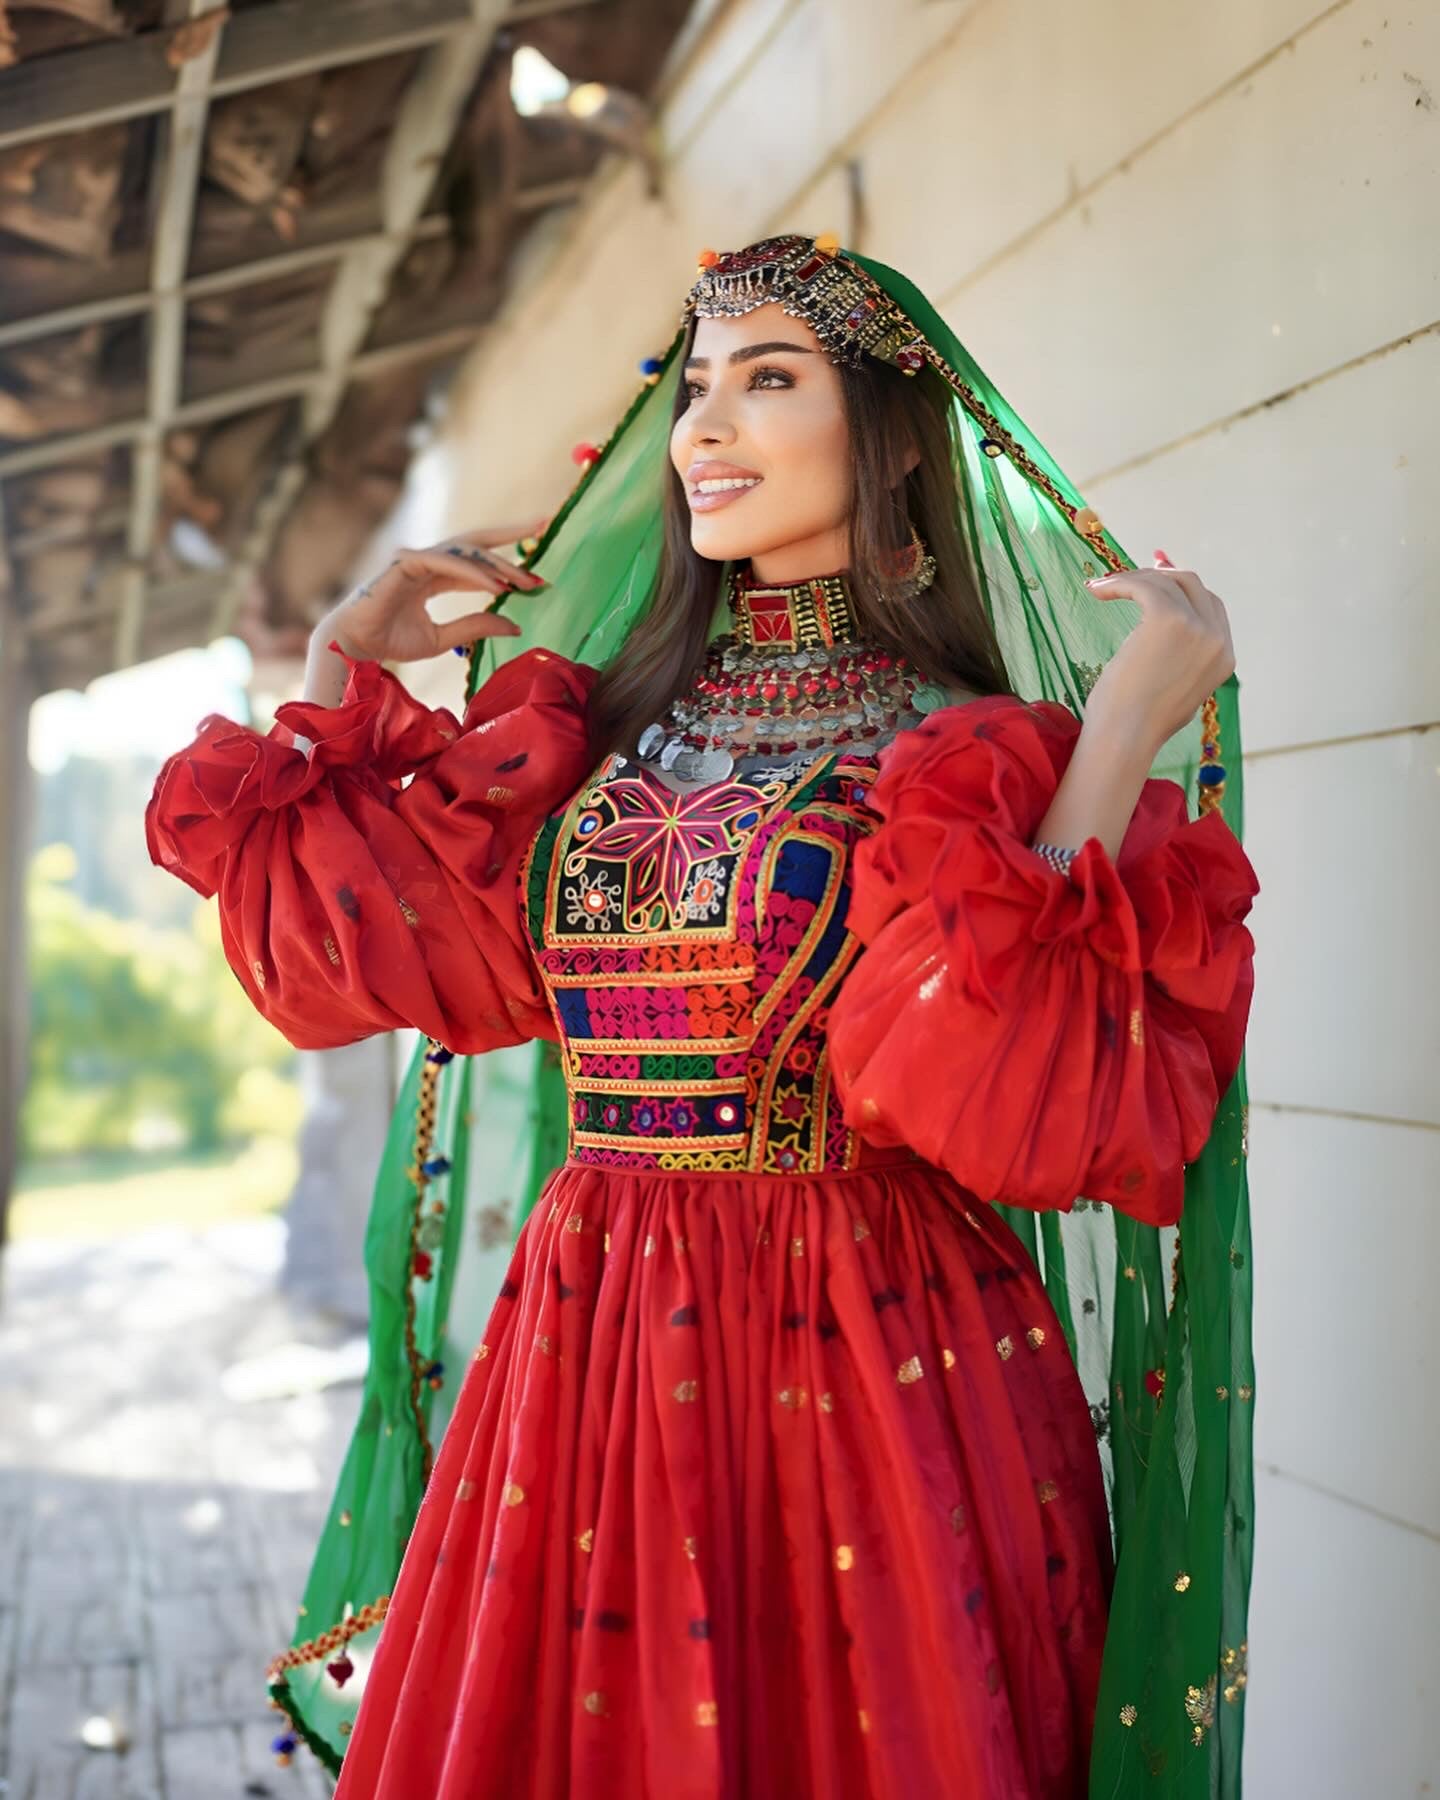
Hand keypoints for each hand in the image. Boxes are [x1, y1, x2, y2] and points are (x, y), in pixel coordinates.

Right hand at [321, 520, 549, 662]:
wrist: (356, 646)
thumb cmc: (392, 642)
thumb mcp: (445, 639)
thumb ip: (476, 627)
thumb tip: (516, 625)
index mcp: (436, 575)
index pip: (477, 558)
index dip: (507, 560)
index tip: (537, 565)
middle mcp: (429, 561)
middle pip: (475, 540)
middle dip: (509, 533)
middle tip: (542, 528)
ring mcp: (417, 559)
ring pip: (465, 551)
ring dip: (496, 564)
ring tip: (524, 581)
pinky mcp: (406, 564)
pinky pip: (445, 563)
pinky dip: (471, 573)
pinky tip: (494, 585)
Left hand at [1083, 550, 1233, 750]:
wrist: (1126, 737)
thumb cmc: (1136, 721)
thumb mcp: (1171, 686)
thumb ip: (1177, 653)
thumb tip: (1160, 617)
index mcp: (1224, 657)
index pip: (1210, 604)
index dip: (1182, 587)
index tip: (1155, 576)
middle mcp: (1217, 640)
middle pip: (1192, 585)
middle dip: (1160, 576)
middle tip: (1128, 576)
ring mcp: (1198, 628)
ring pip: (1167, 581)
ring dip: (1133, 578)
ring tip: (1103, 588)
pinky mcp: (1169, 619)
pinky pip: (1144, 586)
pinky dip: (1119, 582)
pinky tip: (1097, 591)